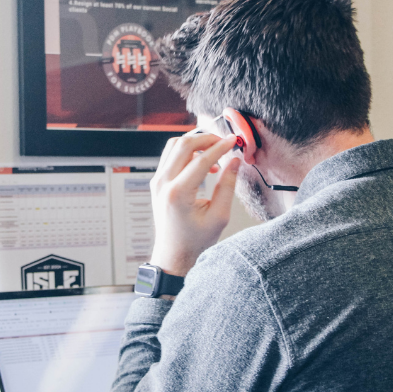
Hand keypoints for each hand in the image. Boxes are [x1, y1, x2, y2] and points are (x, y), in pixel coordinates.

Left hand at [149, 132, 240, 276]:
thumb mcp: (219, 216)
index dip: (220, 147)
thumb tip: (234, 161)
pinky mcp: (157, 181)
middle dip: (206, 138)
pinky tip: (203, 162)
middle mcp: (163, 184)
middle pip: (183, 144)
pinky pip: (170, 155)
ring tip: (214, 152)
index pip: (201, 159)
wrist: (174, 252)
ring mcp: (157, 181)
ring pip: (174, 145)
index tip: (233, 142)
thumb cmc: (195, 240)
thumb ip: (227, 186)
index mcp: (178, 193)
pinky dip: (187, 152)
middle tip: (223, 142)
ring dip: (195, 143)